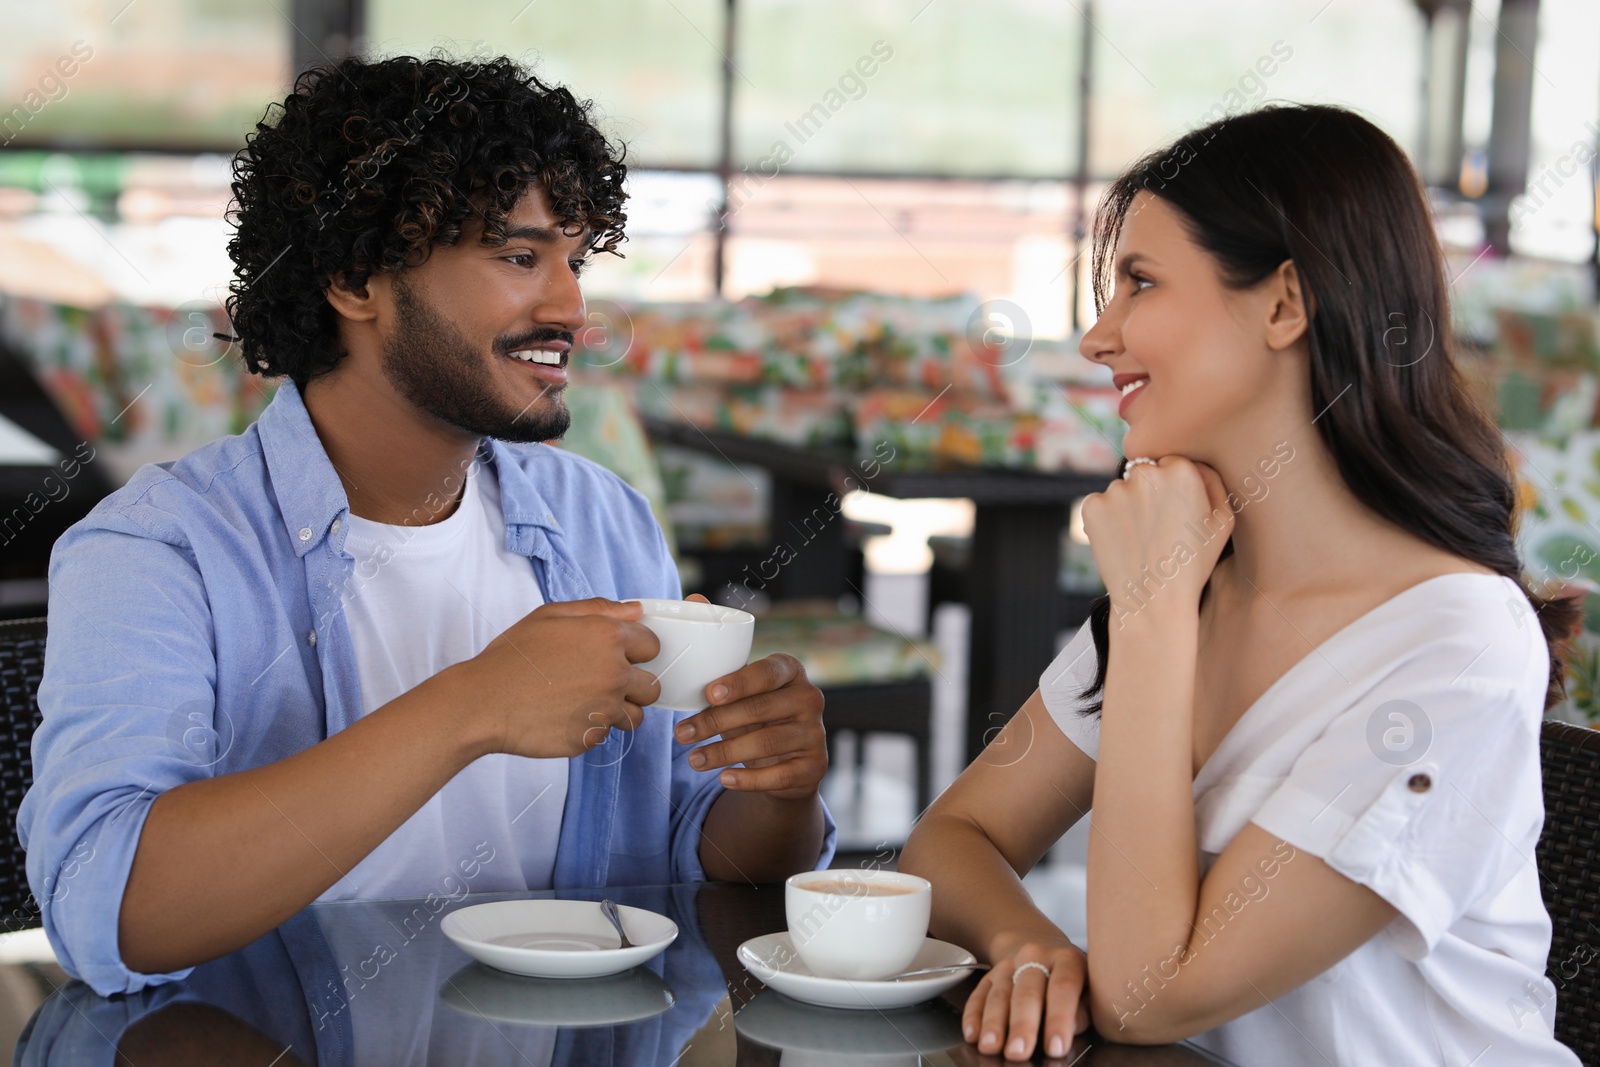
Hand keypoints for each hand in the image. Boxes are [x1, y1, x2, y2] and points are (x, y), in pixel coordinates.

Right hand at [450, 598, 661, 758]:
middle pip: (652, 685)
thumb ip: (599, 609)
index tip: (618, 655)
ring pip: (635, 716)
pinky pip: (606, 734)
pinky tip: (564, 716)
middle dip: (634, 685)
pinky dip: (591, 727)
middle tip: (602, 682)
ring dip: (618, 711)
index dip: (635, 650)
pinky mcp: (591, 737)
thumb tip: (635, 610)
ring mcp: (605, 708)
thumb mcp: (550, 615)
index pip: (652, 645)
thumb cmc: (512, 657)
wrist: (483, 701)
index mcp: (608, 637)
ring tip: (584, 702)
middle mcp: (614, 673)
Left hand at [672, 642, 826, 800]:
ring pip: (765, 743)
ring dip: (723, 752)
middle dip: (715, 721)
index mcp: (791, 672)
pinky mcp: (815, 766)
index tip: (709, 695)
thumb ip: (726, 692)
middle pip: (760, 708)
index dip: (738, 683)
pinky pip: (779, 775)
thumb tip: (688, 689)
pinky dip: (747, 779)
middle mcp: (809, 699)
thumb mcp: (745, 700)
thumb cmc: (758, 720)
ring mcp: (815, 733)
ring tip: (694, 759)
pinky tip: (723, 778)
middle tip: (682, 733)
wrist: (788, 763)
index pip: (767, 672)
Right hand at [964, 940, 1089, 1061]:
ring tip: (991, 1046)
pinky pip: (979, 994)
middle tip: (1018, 1051)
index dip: (1059, 1019)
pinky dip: (973, 1015)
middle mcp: (1036, 957)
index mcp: (1068, 960)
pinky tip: (972, 1033)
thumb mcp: (1089, 988)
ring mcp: (1010, 963)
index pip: (1062, 989)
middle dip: (1022, 1025)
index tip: (1055, 1047)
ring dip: (993, 1023)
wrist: (1043, 946)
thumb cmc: (1072, 977)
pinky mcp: (990, 973)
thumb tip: (1072, 1028)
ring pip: (1000, 993)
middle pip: (1027, 992)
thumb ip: (1084, 1008)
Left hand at [1080, 456, 1233, 616]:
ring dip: (1126, 507)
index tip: (1173, 515)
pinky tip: (1121, 542)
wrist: (1154, 601)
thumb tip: (1195, 461)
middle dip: (1148, 493)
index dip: (1172, 490)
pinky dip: (1105, 519)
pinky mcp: (1092, 506)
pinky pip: (1099, 504)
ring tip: (1139, 540)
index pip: (1170, 464)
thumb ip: (1213, 482)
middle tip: (1155, 529)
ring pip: (1121, 489)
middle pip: (1144, 472)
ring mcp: (1116, 489)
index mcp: (1181, 471)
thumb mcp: (1222, 522)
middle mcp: (1146, 473)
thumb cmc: (1193, 564)